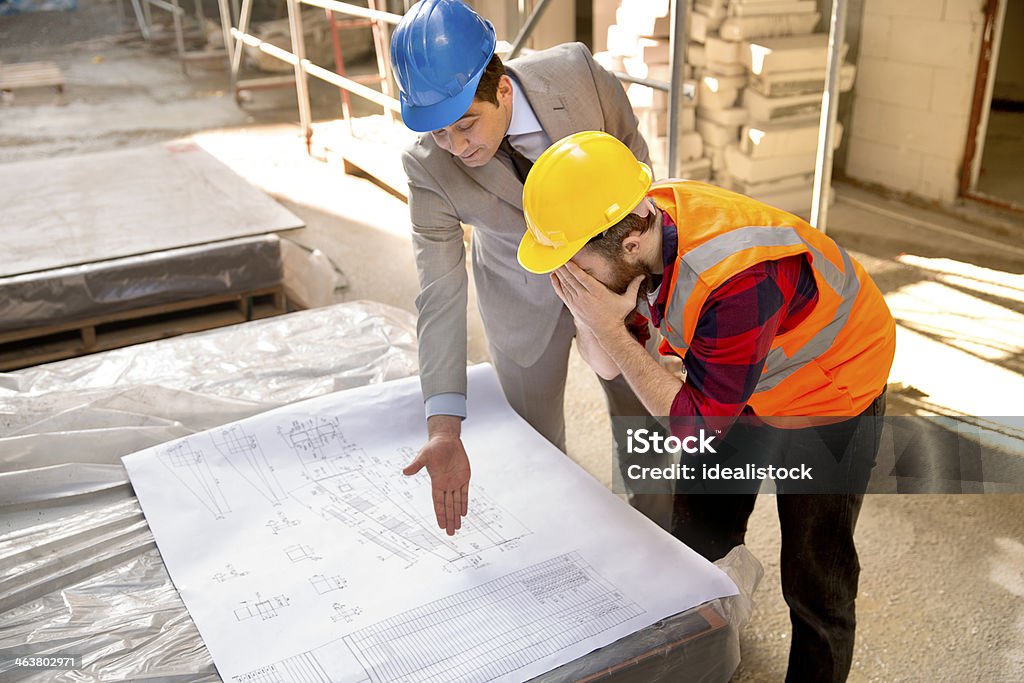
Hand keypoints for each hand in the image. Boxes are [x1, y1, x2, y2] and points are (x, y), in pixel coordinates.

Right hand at [403, 417, 469, 535]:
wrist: (446, 439)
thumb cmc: (434, 447)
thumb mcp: (424, 455)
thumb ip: (416, 465)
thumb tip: (405, 472)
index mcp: (437, 483)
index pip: (438, 503)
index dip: (440, 515)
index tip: (440, 526)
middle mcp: (446, 485)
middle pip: (448, 506)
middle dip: (449, 520)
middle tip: (451, 533)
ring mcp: (455, 482)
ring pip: (456, 502)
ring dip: (456, 515)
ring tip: (457, 527)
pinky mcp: (464, 477)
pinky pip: (464, 493)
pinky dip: (464, 503)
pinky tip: (463, 513)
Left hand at [551, 261, 643, 337]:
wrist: (608, 332)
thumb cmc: (617, 315)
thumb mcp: (628, 301)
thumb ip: (634, 286)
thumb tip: (643, 276)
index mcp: (597, 292)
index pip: (582, 278)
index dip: (573, 268)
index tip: (568, 260)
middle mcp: (585, 297)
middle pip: (571, 279)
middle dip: (564, 268)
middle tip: (558, 257)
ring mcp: (578, 303)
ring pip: (566, 285)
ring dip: (560, 273)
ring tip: (555, 263)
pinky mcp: (573, 307)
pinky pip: (562, 293)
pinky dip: (557, 285)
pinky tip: (553, 277)